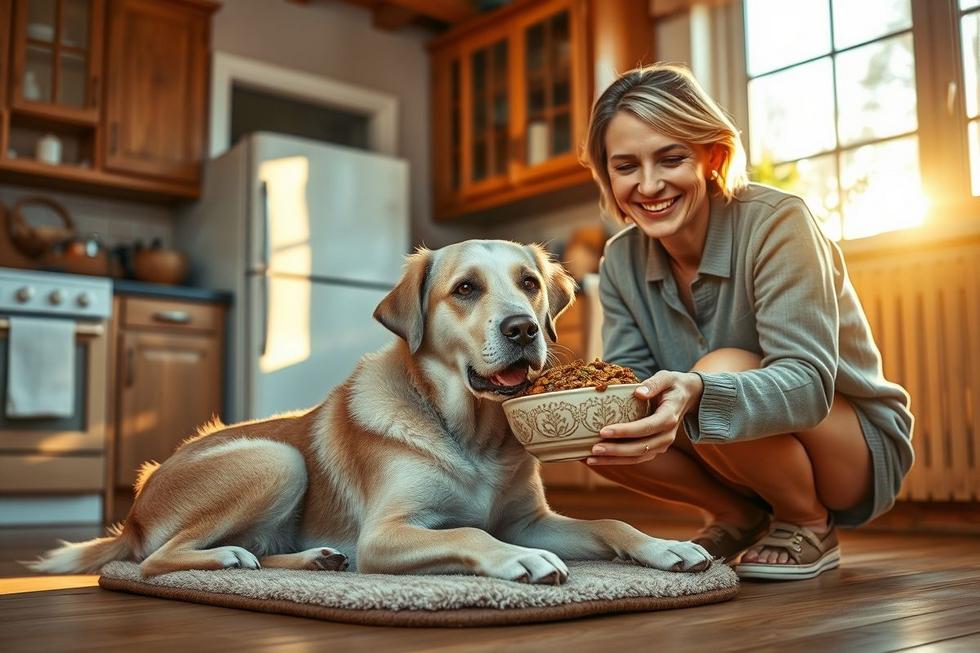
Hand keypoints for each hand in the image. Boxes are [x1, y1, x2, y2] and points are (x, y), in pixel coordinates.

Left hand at [586, 370, 703, 465]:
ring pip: (637, 457)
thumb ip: (653, 384)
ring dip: (614, 459)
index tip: (604, 431)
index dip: (625, 431)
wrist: (686, 397)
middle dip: (616, 450)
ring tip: (592, 458)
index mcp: (669, 417)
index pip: (646, 427)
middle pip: (641, 448)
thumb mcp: (666, 377)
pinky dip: (618, 460)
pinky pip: (636, 458)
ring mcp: (662, 444)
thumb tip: (638, 392)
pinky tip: (600, 459)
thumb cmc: (672, 385)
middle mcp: (667, 435)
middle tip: (594, 449)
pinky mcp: (655, 448)